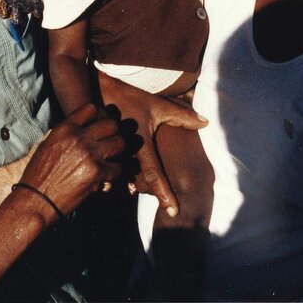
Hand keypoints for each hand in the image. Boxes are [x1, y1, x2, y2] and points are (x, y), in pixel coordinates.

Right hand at [17, 103, 123, 217]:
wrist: (36, 199)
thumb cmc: (39, 175)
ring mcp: (89, 153)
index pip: (92, 108)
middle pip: (111, 124)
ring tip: (111, 160)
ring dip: (118, 152)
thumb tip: (85, 129)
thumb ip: (67, 134)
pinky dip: (116, 173)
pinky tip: (107, 177)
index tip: (101, 126)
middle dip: (114, 134)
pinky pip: (119, 167)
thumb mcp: (48, 144)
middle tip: (111, 144)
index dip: (101, 116)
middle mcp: (78, 137)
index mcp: (64, 128)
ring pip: (120, 143)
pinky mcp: (97, 172)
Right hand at [97, 73, 207, 217]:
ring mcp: (113, 155)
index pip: (154, 174)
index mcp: (140, 143)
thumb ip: (181, 116)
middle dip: (145, 190)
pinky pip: (113, 171)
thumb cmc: (129, 98)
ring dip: (132, 184)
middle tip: (162, 202)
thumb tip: (205, 123)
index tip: (173, 212)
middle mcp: (125, 152)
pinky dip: (120, 175)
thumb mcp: (157, 105)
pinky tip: (123, 173)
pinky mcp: (103, 154)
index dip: (164, 193)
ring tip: (137, 186)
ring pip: (125, 179)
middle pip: (138, 182)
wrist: (97, 91)